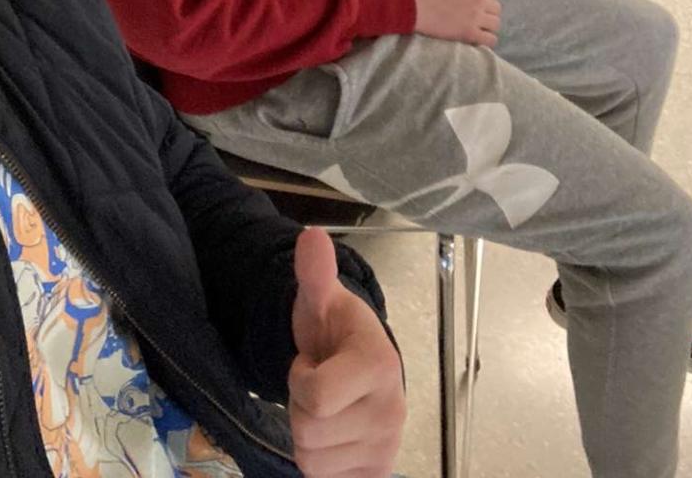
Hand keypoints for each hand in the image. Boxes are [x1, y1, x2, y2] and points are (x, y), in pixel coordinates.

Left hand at [289, 227, 404, 477]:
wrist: (359, 363)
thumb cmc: (337, 332)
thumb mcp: (321, 300)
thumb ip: (314, 272)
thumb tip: (310, 236)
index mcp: (380, 367)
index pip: (313, 397)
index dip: (300, 378)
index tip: (314, 361)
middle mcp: (391, 413)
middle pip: (308, 432)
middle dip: (301, 406)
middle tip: (319, 383)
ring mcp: (387, 447)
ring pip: (311, 461)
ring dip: (308, 433)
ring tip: (326, 405)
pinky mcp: (378, 472)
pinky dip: (320, 461)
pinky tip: (333, 431)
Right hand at [409, 0, 500, 47]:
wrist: (408, 1)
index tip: (476, 4)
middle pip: (496, 9)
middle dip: (488, 14)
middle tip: (477, 19)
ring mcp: (476, 16)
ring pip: (496, 25)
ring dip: (488, 28)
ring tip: (478, 32)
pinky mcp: (469, 33)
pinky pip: (490, 40)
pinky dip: (486, 41)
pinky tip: (478, 42)